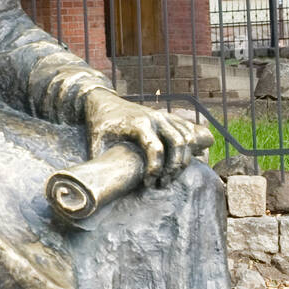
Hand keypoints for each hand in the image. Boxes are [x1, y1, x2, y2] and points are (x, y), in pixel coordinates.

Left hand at [82, 86, 212, 185]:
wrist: (103, 102)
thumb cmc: (99, 125)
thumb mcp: (96, 143)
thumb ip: (101, 163)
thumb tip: (100, 186)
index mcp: (138, 124)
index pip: (156, 149)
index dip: (155, 169)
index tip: (148, 183)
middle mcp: (155, 117)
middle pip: (178, 142)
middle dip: (174, 167)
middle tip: (163, 183)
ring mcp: (163, 116)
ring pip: (187, 136)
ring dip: (183, 159)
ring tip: (171, 176)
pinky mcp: (168, 117)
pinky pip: (188, 130)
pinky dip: (192, 145)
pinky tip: (185, 161)